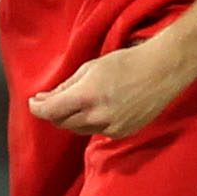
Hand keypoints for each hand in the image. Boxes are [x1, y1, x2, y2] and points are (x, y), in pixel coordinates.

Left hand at [28, 39, 196, 138]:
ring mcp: (111, 128)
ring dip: (71, 118)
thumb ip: (66, 86)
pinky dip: (91, 122)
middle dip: (54, 112)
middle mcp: (98, 116)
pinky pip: (97, 131)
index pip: (51, 111)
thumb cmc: (126, 62)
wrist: (163, 70)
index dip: (38, 108)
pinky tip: (97, 109)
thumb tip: (46, 99)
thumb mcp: (90, 67)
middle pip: (62, 123)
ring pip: (79, 129)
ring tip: (76, 102)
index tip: (34, 102)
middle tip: (50, 100)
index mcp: (87, 96)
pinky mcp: (122, 133)